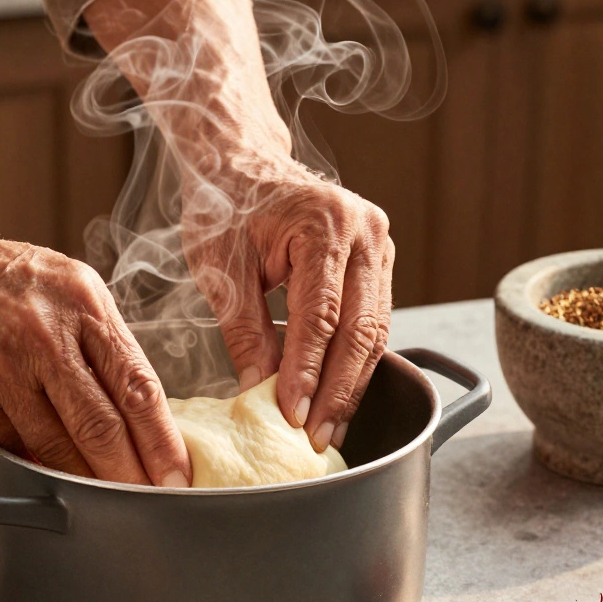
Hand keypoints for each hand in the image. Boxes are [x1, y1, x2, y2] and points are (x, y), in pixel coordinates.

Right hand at [0, 220, 191, 486]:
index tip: (178, 474)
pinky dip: (33, 469)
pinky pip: (12, 448)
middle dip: (134, 476)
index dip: (164, 439)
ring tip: (109, 504)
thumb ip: (91, 334)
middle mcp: (46, 333)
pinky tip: (47, 480)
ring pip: (59, 449)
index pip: (140, 382)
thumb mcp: (50, 281)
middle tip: (153, 504)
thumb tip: (130, 402)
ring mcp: (2, 369)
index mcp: (81, 299)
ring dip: (87, 484)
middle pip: (106, 425)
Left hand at [181, 156, 394, 452]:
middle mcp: (366, 232)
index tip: (291, 417)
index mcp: (324, 224)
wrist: (242, 162)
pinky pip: (374, 322)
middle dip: (338, 392)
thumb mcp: (222, 268)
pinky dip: (357, 363)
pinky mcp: (380, 262)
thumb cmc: (225, 206)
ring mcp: (380, 245)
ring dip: (352, 386)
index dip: (307, 373)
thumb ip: (245, 330)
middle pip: (360, 330)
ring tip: (329, 431)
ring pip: (376, 332)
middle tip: (316, 439)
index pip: (320, 317)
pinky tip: (339, 398)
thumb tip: (260, 390)